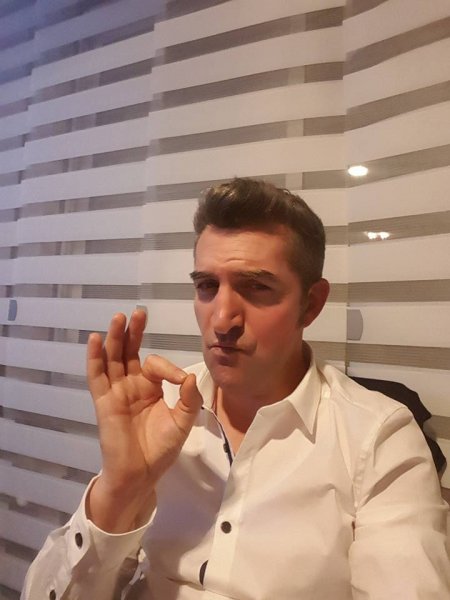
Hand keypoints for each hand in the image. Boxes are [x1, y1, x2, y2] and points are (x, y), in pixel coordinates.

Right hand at [86, 310, 202, 530]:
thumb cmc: (161, 449)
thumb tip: (188, 376)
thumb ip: (188, 399)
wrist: (141, 474)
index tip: (179, 380)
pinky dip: (95, 358)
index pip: (155, 364)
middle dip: (133, 332)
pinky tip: (95, 340)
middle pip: (129, 352)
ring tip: (118, 317)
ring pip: (113, 359)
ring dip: (114, 338)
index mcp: (150, 387)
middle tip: (138, 312)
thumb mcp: (182, 421)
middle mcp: (131, 385)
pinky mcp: (104, 402)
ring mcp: (116, 392)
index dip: (168, 367)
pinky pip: (97, 377)